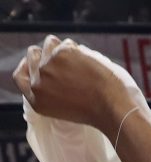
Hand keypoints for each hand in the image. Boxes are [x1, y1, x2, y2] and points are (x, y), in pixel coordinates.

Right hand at [13, 35, 132, 137]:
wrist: (112, 109)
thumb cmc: (97, 112)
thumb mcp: (63, 108)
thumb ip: (50, 91)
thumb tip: (49, 69)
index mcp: (36, 100)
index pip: (20, 76)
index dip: (28, 65)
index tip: (39, 61)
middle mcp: (37, 83)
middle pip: (33, 55)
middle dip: (47, 53)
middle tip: (66, 61)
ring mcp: (48, 67)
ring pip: (49, 44)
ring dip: (63, 48)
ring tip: (80, 63)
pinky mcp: (61, 54)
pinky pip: (67, 43)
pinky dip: (78, 50)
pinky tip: (88, 63)